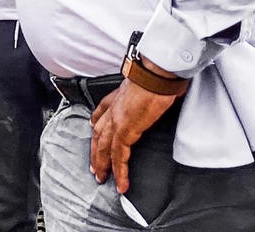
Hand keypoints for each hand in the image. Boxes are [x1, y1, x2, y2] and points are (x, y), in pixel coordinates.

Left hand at [89, 78, 177, 193]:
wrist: (157, 73)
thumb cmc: (158, 75)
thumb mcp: (150, 84)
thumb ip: (149, 92)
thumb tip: (161, 93)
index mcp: (118, 96)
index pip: (101, 111)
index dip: (96, 122)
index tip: (93, 128)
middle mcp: (113, 108)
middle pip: (98, 133)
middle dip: (95, 151)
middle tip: (94, 167)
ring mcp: (116, 120)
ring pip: (103, 147)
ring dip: (102, 164)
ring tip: (102, 178)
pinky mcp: (124, 130)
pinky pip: (118, 156)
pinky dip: (119, 171)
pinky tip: (121, 183)